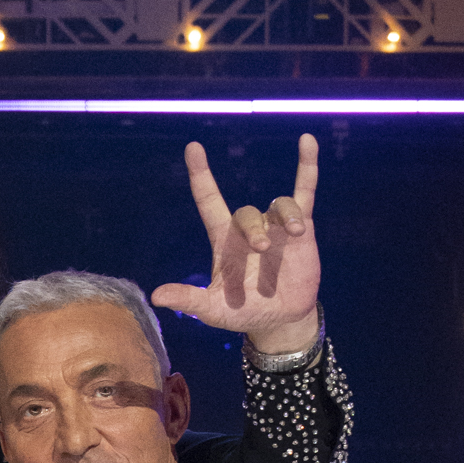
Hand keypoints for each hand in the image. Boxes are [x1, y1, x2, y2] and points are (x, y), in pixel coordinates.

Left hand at [153, 134, 321, 351]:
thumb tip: (156, 296)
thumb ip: (189, 300)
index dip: (201, 175)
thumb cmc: (242, 312)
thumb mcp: (213, 309)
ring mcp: (275, 225)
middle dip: (254, 228)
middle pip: (247, 213)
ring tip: (296, 232)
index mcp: (224, 240)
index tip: (193, 148)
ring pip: (277, 206)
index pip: (208, 200)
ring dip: (286, 216)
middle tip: (263, 249)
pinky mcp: (302, 229)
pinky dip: (307, 167)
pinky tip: (306, 141)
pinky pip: (304, 192)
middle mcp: (247, 228)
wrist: (280, 320)